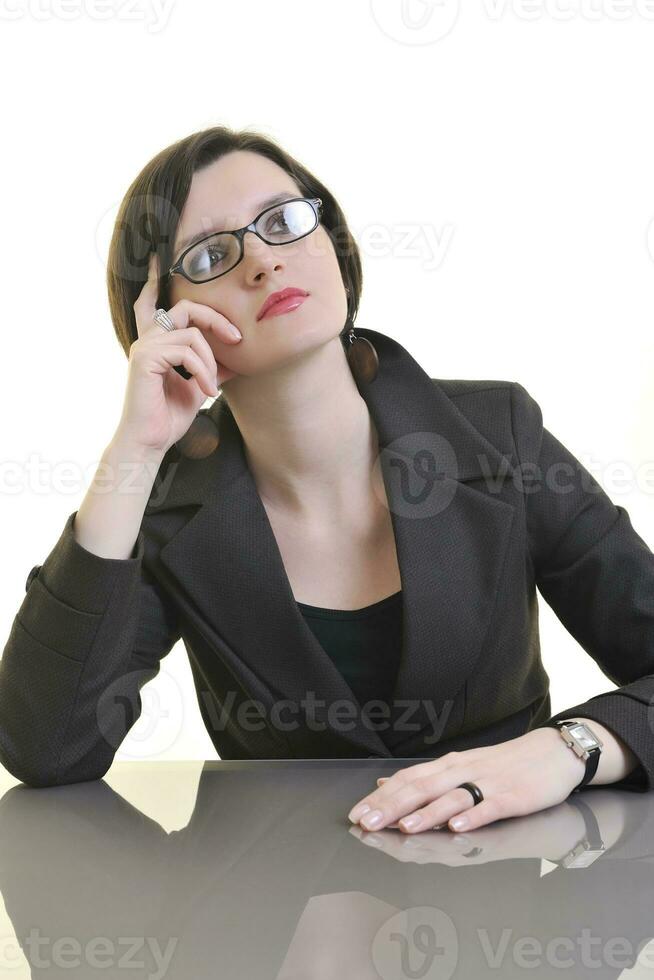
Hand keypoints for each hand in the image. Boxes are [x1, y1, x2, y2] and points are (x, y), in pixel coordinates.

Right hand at [115, 253, 241, 454]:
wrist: (149, 443)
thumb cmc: (169, 418)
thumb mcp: (198, 388)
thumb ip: (210, 368)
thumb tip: (233, 360)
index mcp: (155, 344)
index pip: (150, 304)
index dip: (152, 280)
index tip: (157, 259)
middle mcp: (147, 340)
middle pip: (186, 308)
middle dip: (217, 320)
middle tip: (237, 340)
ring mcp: (144, 346)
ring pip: (193, 335)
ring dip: (211, 362)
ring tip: (212, 388)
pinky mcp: (145, 358)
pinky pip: (187, 351)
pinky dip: (203, 371)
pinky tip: (206, 391)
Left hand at [347, 728, 586, 833]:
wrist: (552, 752)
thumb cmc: (504, 764)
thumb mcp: (461, 766)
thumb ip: (425, 777)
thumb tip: (385, 783)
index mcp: (449, 766)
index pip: (408, 779)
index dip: (381, 797)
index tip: (357, 813)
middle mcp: (463, 771)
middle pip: (423, 788)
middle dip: (393, 806)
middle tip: (368, 823)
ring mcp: (488, 783)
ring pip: (452, 797)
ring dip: (428, 813)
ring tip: (406, 827)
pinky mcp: (512, 796)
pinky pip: (490, 807)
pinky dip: (473, 816)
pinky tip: (458, 827)